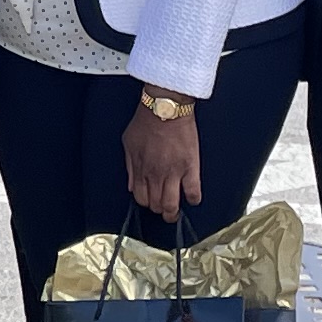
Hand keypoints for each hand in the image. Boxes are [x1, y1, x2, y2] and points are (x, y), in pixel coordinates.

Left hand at [122, 94, 203, 220]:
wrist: (165, 109)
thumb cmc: (146, 121)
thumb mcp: (128, 143)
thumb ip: (129, 166)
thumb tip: (131, 185)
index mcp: (139, 169)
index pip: (141, 198)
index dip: (146, 203)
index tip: (150, 202)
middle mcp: (155, 174)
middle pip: (156, 205)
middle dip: (159, 210)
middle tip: (163, 209)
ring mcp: (173, 172)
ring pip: (172, 204)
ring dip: (173, 212)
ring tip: (175, 213)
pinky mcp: (190, 167)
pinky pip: (193, 191)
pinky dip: (193, 199)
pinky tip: (192, 199)